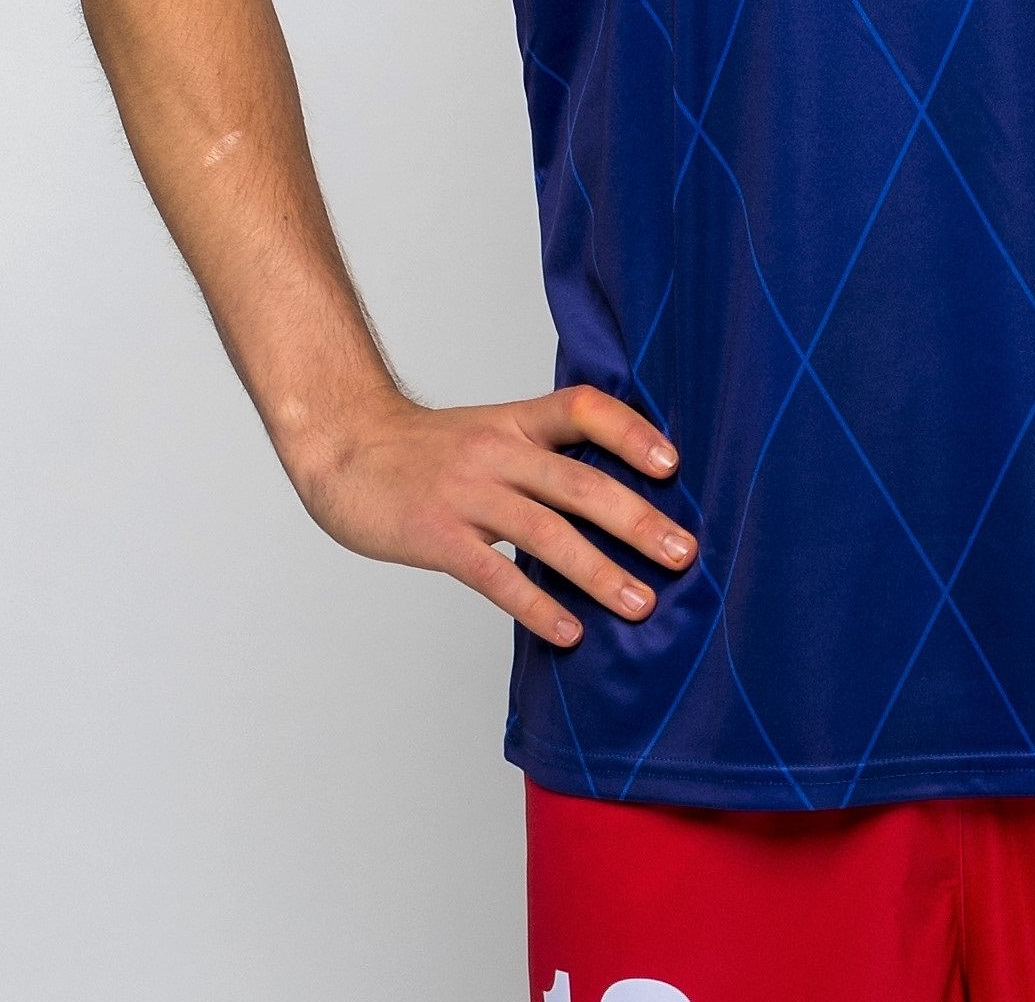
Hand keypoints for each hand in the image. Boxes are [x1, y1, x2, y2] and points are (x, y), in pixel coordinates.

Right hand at [293, 384, 695, 646]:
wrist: (344, 447)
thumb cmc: (426, 450)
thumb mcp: (489, 431)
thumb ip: (541, 455)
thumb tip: (613, 493)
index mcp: (516, 421)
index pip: (584, 409)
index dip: (630, 432)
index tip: (672, 464)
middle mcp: (498, 452)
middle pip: (579, 482)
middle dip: (637, 519)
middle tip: (684, 554)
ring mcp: (467, 493)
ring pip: (546, 533)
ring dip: (599, 571)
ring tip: (642, 603)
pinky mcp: (436, 535)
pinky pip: (494, 575)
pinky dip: (537, 605)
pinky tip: (570, 632)